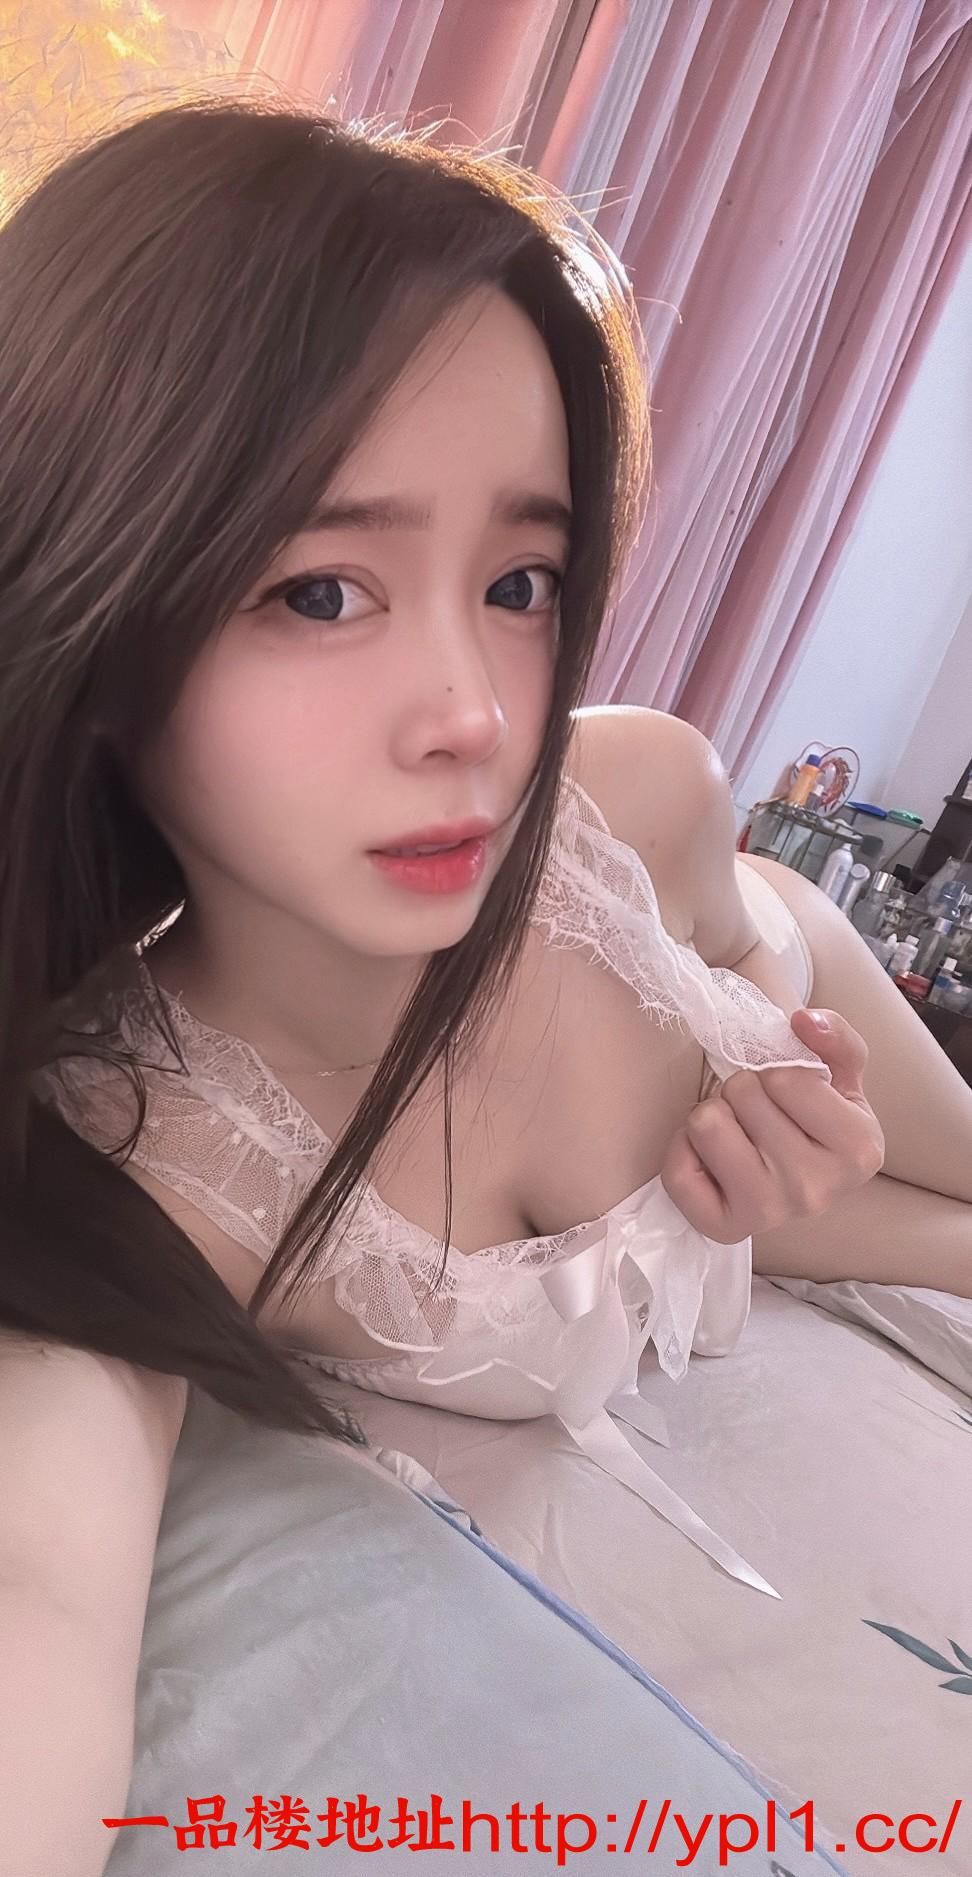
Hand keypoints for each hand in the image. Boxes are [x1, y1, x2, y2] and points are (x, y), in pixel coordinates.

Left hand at [660, 1008, 884, 1243]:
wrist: (795, 1176)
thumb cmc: (816, 1119)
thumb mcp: (841, 1074)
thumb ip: (833, 1036)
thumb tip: (801, 1020)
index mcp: (860, 1150)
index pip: (786, 1077)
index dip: (778, 1073)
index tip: (789, 1094)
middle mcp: (816, 1190)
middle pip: (743, 1094)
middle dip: (745, 1090)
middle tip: (759, 1113)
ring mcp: (769, 1214)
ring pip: (707, 1123)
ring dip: (714, 1114)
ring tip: (737, 1131)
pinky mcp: (723, 1229)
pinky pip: (677, 1170)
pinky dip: (683, 1149)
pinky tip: (710, 1156)